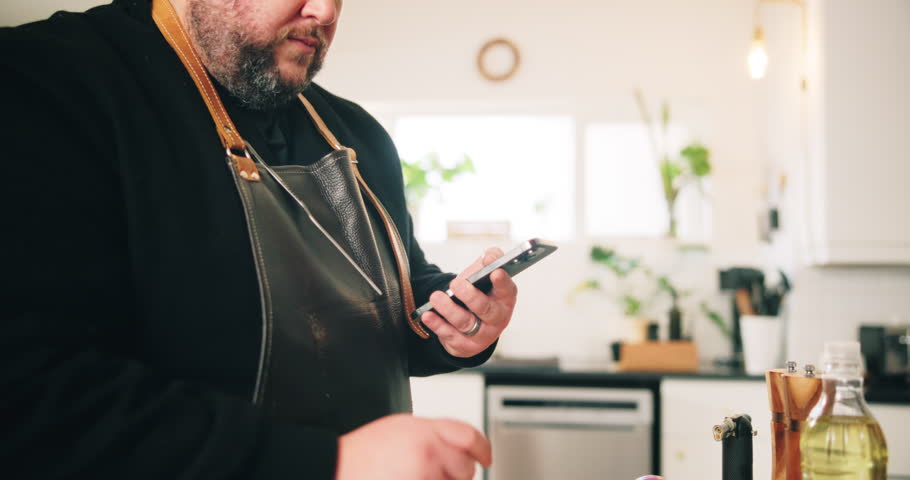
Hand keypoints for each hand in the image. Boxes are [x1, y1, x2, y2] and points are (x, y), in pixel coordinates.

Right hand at [336, 414, 491, 479]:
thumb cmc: (361, 455)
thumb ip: (430, 434)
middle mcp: (427, 450)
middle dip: (456, 474)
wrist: (335, 469)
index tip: (486, 457)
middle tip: (434, 475)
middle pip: (465, 468)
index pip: (468, 436)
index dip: (482, 448)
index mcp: (422, 429)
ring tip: (414, 477)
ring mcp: (424, 475)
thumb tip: (456, 448)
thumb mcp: (397, 430)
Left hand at [420, 247, 517, 357]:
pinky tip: (427, 315)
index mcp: (505, 298)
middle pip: (486, 309)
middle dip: (471, 296)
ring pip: (465, 323)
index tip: (495, 272)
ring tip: (436, 297)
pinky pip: (450, 335)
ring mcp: (482, 334)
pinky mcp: (464, 345)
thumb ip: (491, 260)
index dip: (502, 282)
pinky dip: (437, 325)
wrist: (471, 325)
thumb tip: (489, 256)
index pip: (507, 289)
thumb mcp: (486, 275)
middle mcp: (497, 318)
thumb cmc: (480, 294)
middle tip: (456, 283)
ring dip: (449, 310)